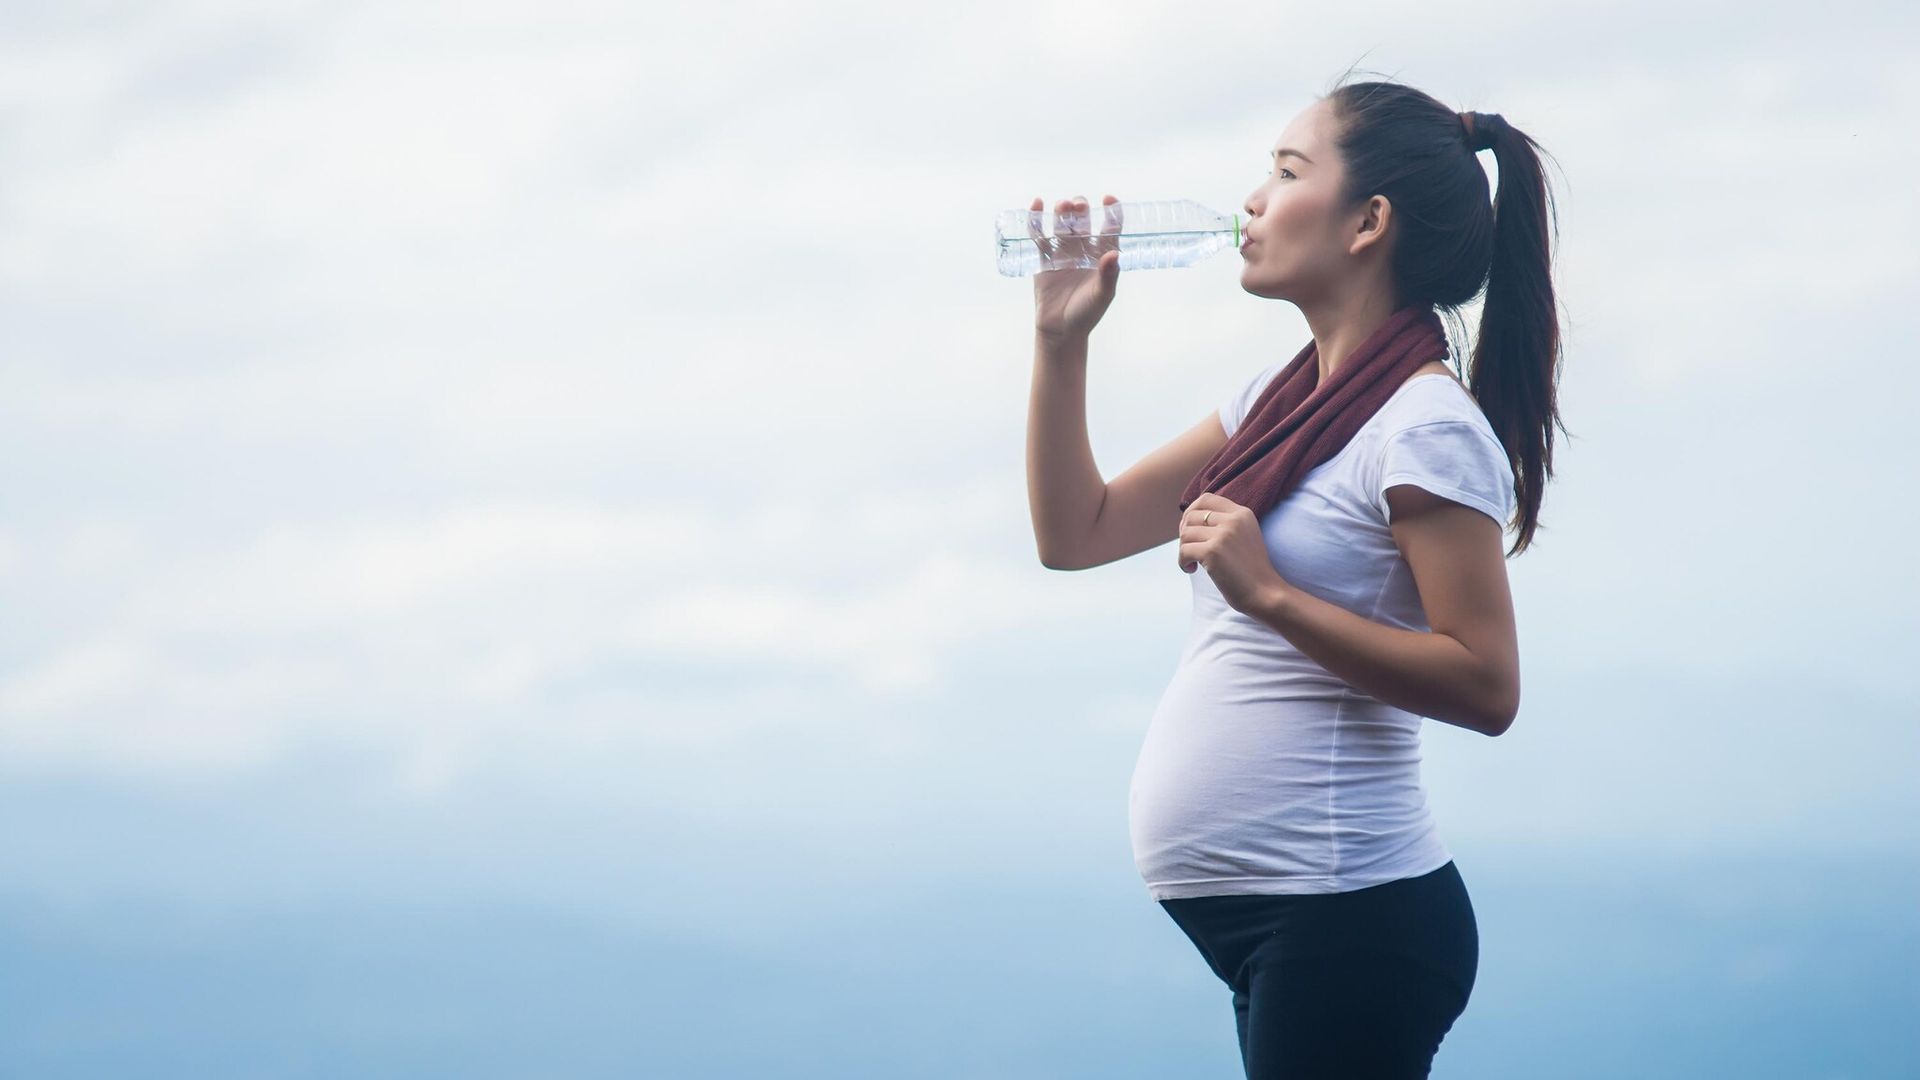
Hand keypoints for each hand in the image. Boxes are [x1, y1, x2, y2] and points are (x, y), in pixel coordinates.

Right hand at [1031, 194, 1121, 340]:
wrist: (1060, 330)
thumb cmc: (1086, 314)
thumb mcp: (1102, 295)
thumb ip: (1108, 276)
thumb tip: (1114, 254)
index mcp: (1103, 254)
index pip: (1110, 226)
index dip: (1111, 211)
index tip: (1108, 200)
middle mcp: (1084, 249)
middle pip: (1083, 220)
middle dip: (1080, 209)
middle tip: (1077, 206)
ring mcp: (1063, 252)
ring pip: (1062, 224)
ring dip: (1062, 212)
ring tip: (1062, 207)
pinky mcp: (1044, 258)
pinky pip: (1039, 235)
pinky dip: (1036, 219)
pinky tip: (1036, 204)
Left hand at [1178, 492, 1289, 614]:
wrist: (1266, 593)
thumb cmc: (1251, 570)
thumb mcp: (1244, 536)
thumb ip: (1224, 524)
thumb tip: (1188, 520)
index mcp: (1242, 513)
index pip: (1206, 499)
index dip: (1191, 512)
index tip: (1190, 530)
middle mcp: (1234, 520)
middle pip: (1191, 516)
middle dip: (1184, 533)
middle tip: (1190, 549)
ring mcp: (1223, 535)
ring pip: (1185, 534)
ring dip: (1183, 549)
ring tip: (1193, 562)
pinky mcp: (1213, 552)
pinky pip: (1184, 551)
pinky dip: (1182, 562)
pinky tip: (1191, 569)